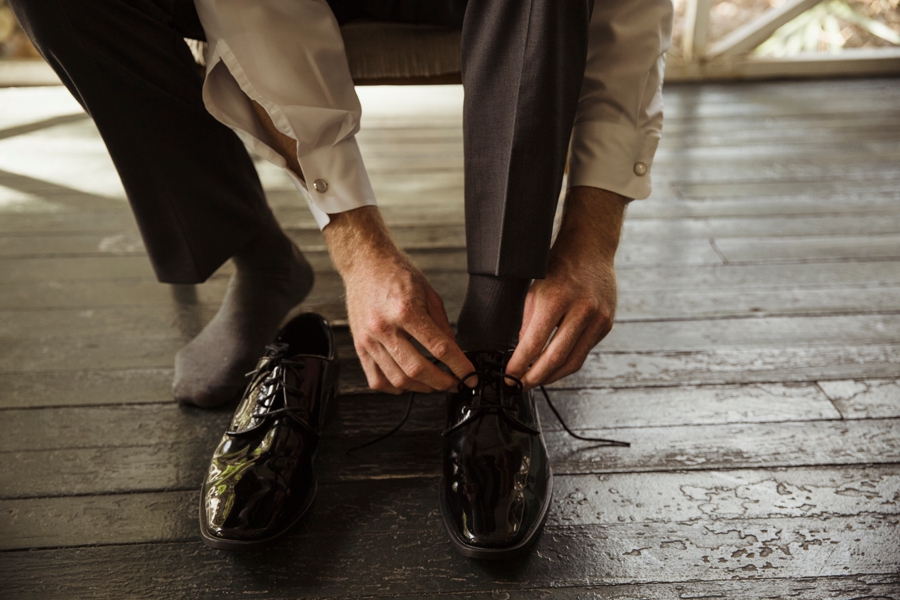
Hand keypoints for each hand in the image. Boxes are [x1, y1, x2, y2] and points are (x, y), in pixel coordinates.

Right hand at [324, 207, 474, 393]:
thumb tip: (454, 351)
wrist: (365, 263)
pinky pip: (376, 379)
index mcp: (406, 311)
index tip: (469, 375)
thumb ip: (442, 325)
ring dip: (420, 387)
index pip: (439, 348)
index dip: (458, 366)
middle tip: (454, 383)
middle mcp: (384, 327)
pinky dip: (394, 387)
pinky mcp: (359, 346)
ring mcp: (369, 339)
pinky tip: (407, 382)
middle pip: (417, 369)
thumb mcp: (429, 293)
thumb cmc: (396, 273)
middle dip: (442, 382)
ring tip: (433, 384)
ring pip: (397, 379)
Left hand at [505, 187, 627, 389]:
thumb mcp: (534, 290)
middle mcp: (581, 311)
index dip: (519, 365)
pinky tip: (554, 366)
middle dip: (535, 378)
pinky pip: (584, 351)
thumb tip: (522, 354)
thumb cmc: (558, 266)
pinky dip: (568, 362)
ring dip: (552, 376)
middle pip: (555, 359)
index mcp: (557, 299)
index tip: (509, 376)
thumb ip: (528, 324)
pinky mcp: (607, 325)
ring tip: (536, 380)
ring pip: (573, 362)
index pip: (534, 344)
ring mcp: (598, 319)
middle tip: (520, 385)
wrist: (591, 249)